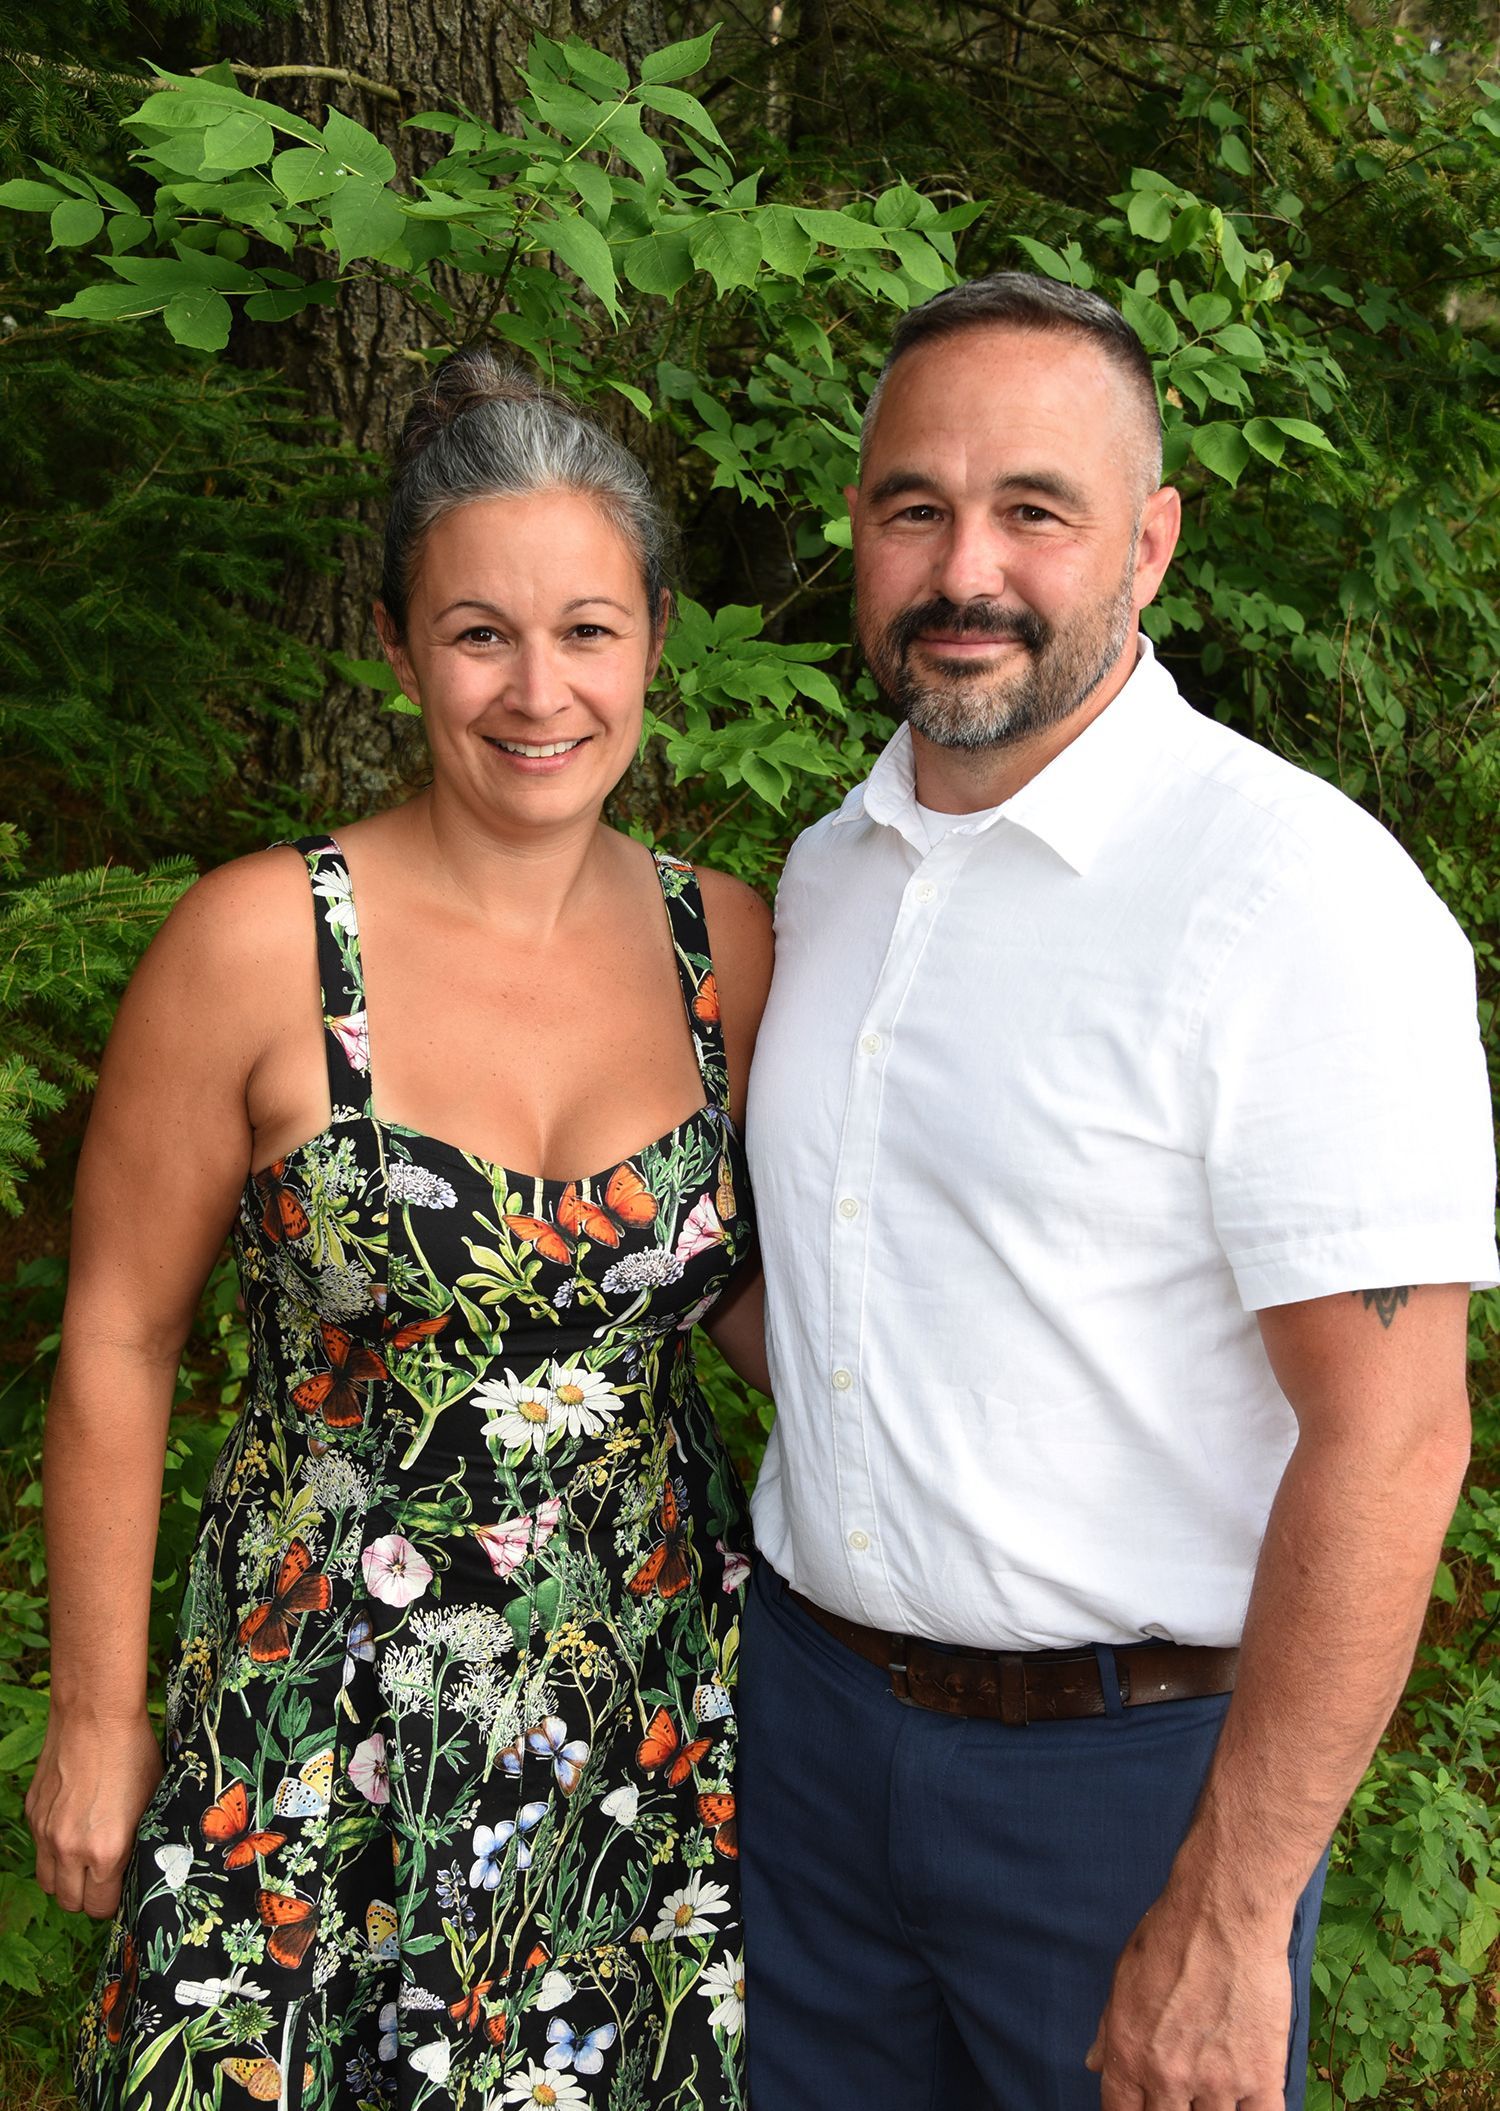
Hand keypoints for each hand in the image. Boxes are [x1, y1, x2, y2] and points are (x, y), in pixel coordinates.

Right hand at [26, 1710, 162, 1918]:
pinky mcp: (33, 1815)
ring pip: (48, 1883)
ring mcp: (46, 1833)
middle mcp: (70, 1850)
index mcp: (106, 1851)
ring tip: (86, 1857)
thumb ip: (139, 1843)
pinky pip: (40, 1850)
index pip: (101, 1907)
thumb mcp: (151, 1802)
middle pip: (70, 1903)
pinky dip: (53, 1849)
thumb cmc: (134, 1754)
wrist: (95, 1715)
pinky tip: (74, 1825)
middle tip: (105, 1877)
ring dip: (66, 1879)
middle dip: (88, 1896)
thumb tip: (140, 1868)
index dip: (113, 1901)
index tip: (122, 1887)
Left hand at [1085, 1893, 1293, 2110]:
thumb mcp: (1123, 1979)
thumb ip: (1109, 2030)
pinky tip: (1248, 2103)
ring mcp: (1217, 2081)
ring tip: (1212, 2091)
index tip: (1141, 2107)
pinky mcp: (1262, 2075)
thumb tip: (1095, 2063)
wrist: (1224, 1913)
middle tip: (1180, 2095)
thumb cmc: (1170, 1936)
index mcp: (1129, 2054)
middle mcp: (1169, 2076)